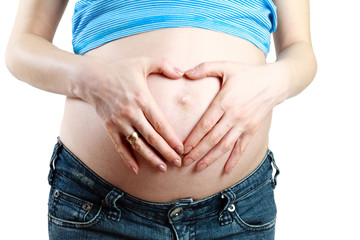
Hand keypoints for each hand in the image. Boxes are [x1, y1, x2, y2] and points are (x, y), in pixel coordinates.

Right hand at [75, 57, 184, 173]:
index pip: (160, 123)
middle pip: (152, 137)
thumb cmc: (119, 70)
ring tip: (162, 168)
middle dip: (166, 152)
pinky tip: (136, 169)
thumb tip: (181, 72)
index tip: (181, 148)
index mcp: (142, 99)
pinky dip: (127, 159)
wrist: (91, 78)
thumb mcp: (142, 62)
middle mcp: (131, 113)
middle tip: (178, 163)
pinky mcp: (109, 127)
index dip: (172, 138)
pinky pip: (119, 146)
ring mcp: (119, 122)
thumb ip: (163, 65)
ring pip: (138, 144)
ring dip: (151, 158)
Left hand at [182, 61, 286, 173]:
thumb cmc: (248, 73)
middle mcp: (234, 115)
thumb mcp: (226, 66)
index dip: (193, 138)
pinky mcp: (252, 129)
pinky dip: (234, 159)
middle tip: (184, 161)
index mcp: (224, 101)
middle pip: (212, 138)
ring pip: (225, 146)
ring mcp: (244, 124)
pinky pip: (242, 147)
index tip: (183, 148)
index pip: (205, 125)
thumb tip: (185, 72)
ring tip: (198, 167)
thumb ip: (205, 68)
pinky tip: (227, 170)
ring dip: (211, 158)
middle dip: (197, 151)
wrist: (275, 82)